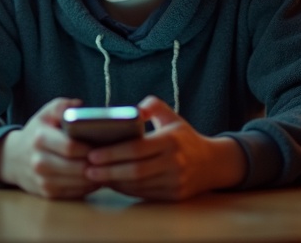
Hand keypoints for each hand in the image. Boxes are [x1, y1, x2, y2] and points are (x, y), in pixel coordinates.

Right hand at [0, 98, 99, 198]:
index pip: (70, 147)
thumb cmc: (37, 133)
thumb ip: (62, 106)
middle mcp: (39, 161)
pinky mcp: (47, 193)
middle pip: (77, 167)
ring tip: (106, 167)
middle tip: (109, 158)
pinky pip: (75, 193)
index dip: (89, 147)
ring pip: (78, 182)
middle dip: (96, 163)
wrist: (13, 158)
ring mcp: (42, 180)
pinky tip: (96, 177)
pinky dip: (89, 186)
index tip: (103, 144)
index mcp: (40, 139)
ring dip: (95, 176)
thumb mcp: (45, 114)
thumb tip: (80, 106)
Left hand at [82, 96, 246, 200]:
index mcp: (171, 141)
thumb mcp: (171, 116)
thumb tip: (132, 110)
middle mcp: (174, 163)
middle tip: (87, 169)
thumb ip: (151, 105)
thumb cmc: (183, 137)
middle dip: (108, 171)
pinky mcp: (174, 196)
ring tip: (95, 176)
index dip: (113, 153)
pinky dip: (126, 190)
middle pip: (135, 171)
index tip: (93, 154)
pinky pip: (144, 194)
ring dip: (114, 182)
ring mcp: (175, 182)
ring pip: (138, 185)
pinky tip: (112, 183)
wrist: (212, 163)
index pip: (137, 149)